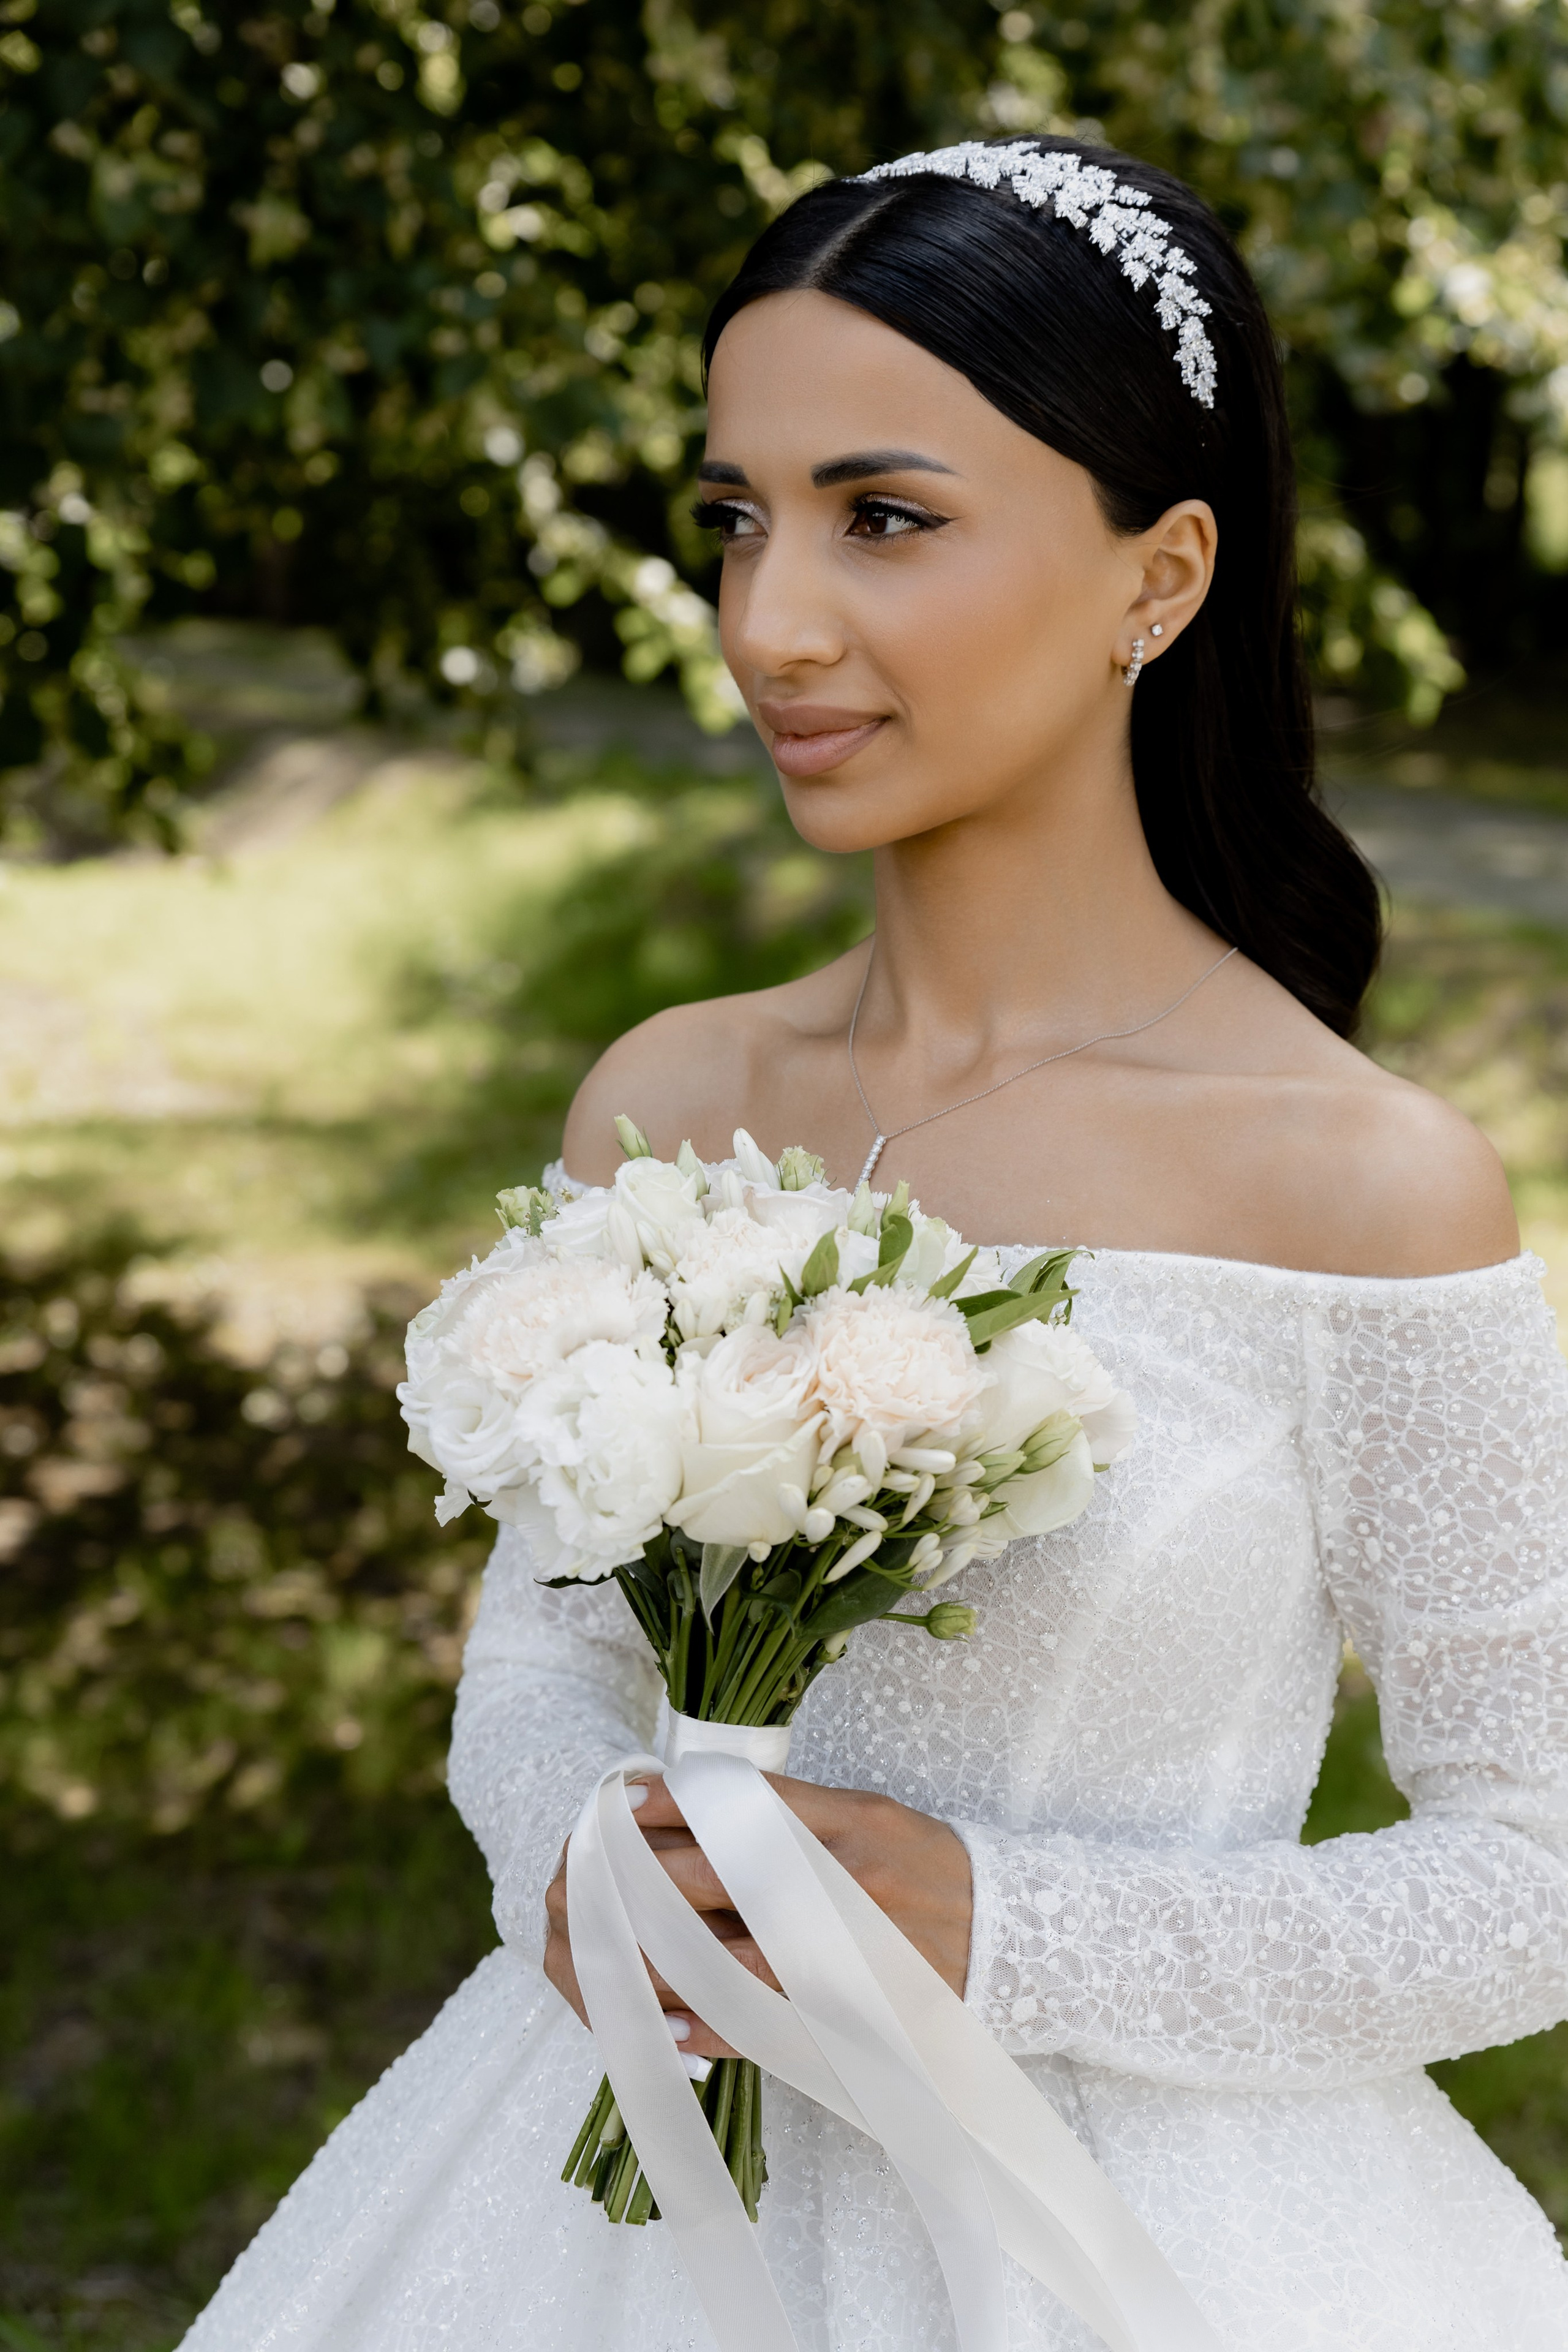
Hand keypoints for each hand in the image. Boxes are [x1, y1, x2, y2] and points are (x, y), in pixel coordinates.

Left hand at [543, 1773, 972, 2060]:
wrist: (1016, 1939)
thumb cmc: (930, 1868)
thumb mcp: (870, 1815)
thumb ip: (793, 1813)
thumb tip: (698, 1803)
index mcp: (847, 1824)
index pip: (738, 1808)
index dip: (669, 1806)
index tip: (619, 1804)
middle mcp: (841, 1884)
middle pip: (715, 1877)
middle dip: (643, 1876)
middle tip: (589, 1872)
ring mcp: (842, 1955)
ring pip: (722, 1958)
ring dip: (655, 1956)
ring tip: (607, 1949)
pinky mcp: (846, 2015)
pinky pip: (758, 2023)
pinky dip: (704, 2023)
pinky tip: (663, 2018)